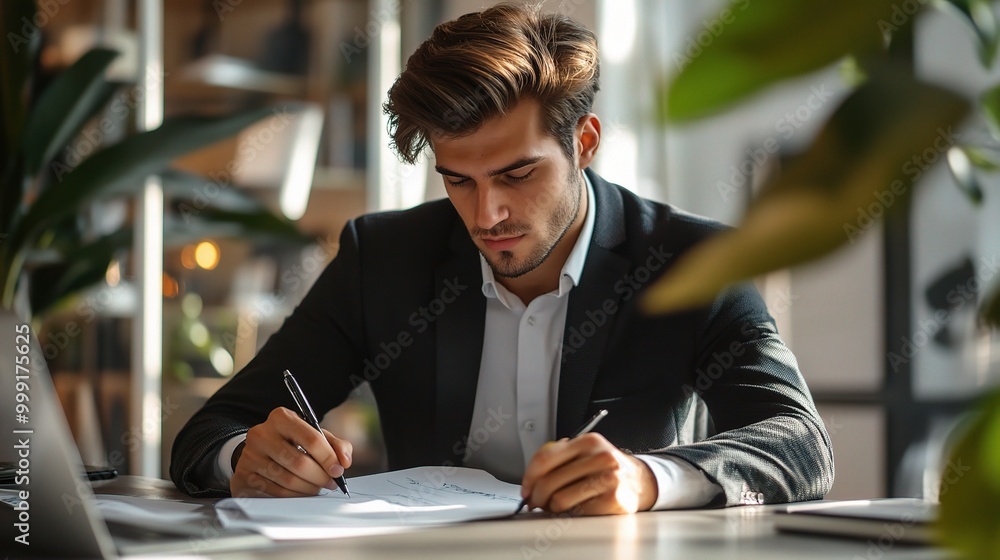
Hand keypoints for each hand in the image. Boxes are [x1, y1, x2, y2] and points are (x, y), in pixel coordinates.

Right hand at [230, 407, 352, 497]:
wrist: (259, 450)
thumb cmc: (291, 441)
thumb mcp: (313, 435)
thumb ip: (335, 445)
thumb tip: (344, 461)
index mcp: (281, 417)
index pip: (311, 438)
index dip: (329, 457)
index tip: (338, 470)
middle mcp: (261, 434)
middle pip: (299, 462)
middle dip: (320, 476)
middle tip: (330, 482)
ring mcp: (250, 456)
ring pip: (288, 480)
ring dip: (309, 488)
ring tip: (316, 487)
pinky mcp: (243, 476)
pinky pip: (275, 493)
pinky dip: (294, 496)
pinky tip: (300, 492)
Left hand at [519, 432, 656, 514]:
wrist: (639, 481)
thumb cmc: (606, 468)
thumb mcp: (586, 453)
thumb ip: (560, 459)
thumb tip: (530, 481)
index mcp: (588, 441)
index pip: (546, 457)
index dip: (529, 476)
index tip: (525, 488)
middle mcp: (600, 457)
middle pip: (550, 481)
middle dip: (536, 496)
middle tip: (535, 502)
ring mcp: (609, 478)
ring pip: (560, 499)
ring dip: (551, 507)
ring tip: (554, 506)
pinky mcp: (613, 500)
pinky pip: (577, 512)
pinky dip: (570, 514)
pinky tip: (574, 509)